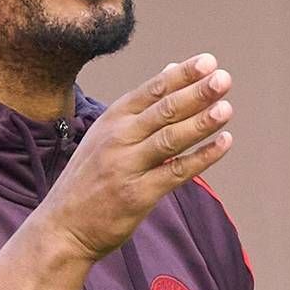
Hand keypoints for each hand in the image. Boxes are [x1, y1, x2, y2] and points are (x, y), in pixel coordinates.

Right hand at [33, 54, 233, 261]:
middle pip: (163, 111)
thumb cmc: (89, 178)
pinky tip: (223, 143)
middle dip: (196, 93)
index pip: (151, 90)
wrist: (62, 227)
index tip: (208, 61)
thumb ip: (141, 107)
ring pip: (170, 139)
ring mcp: (127, 166)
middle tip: (224, 78)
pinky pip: (176, 172)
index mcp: (111, 120)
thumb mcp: (105, 135)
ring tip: (226, 108)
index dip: (181, 75)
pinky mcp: (138, 195)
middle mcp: (118, 138)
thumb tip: (172, 70)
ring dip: (200, 123)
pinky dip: (202, 158)